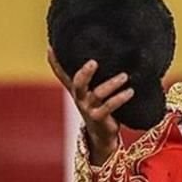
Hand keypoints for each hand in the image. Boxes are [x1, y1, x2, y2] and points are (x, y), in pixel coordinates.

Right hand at [47, 47, 132, 163]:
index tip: (51, 47)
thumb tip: (88, 55)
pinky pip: (109, 106)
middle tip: (94, 62)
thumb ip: (86, 75)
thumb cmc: (96, 106)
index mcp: (76, 89)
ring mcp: (88, 108)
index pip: (62, 73)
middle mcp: (79, 98)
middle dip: (85, 72)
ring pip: (98, 94)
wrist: (100, 134)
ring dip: (112, 84)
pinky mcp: (99, 118)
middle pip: (77, 83)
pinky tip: (130, 91)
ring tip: (125, 76)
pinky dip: (120, 98)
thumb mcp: (88, 91)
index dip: (55, 62)